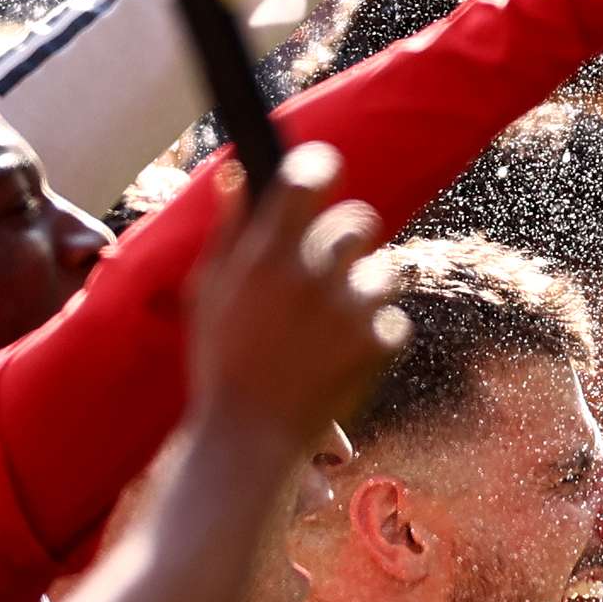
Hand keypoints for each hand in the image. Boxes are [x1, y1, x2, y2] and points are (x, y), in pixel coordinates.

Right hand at [191, 143, 407, 462]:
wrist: (250, 436)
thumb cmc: (221, 362)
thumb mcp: (208, 292)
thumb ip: (228, 230)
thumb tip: (237, 174)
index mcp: (266, 253)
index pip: (307, 178)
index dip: (321, 165)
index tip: (322, 170)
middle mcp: (312, 273)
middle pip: (361, 220)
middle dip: (348, 239)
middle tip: (328, 269)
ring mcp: (350, 308)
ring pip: (386, 270)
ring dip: (366, 289)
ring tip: (331, 325)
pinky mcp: (378, 342)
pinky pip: (394, 319)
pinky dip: (376, 334)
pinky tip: (342, 356)